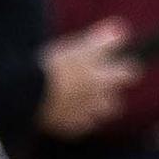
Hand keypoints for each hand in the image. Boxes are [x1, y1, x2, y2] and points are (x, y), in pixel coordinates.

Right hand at [38, 21, 141, 138]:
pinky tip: (67, 109)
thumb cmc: (53, 66)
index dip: (128, 68)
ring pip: (100, 114)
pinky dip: (78, 119)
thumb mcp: (78, 47)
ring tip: (81, 97)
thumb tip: (123, 30)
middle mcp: (100, 100)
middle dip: (110, 92)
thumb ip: (102, 40)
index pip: (130, 73)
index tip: (123, 66)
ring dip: (96, 107)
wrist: (28, 93)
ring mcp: (86, 116)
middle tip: (98, 82)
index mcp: (104, 78)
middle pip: (116, 99)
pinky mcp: (71, 128)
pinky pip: (81, 125)